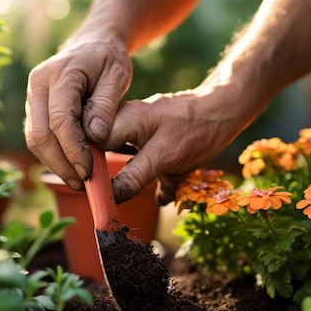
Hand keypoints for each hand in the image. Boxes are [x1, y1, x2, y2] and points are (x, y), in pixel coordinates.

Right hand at [24, 38, 132, 190]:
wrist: (92, 44)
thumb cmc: (108, 59)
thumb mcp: (117, 76)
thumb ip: (106, 105)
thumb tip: (96, 138)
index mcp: (60, 73)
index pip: (60, 120)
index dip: (73, 150)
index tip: (90, 170)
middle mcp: (38, 84)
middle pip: (41, 134)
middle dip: (61, 163)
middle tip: (83, 183)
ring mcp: (32, 97)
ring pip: (35, 139)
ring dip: (55, 164)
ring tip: (79, 181)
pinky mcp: (34, 108)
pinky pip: (37, 137)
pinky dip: (53, 156)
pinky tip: (72, 168)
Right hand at [99, 84, 255, 204]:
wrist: (223, 112)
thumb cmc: (195, 130)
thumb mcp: (164, 158)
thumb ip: (134, 177)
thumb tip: (111, 199)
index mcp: (121, 120)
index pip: (89, 146)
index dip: (87, 170)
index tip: (93, 193)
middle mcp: (122, 120)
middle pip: (97, 151)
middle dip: (100, 175)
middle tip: (105, 199)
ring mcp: (133, 127)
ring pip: (113, 155)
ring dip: (118, 174)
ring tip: (121, 193)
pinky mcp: (146, 136)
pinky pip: (131, 155)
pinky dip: (136, 171)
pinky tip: (148, 186)